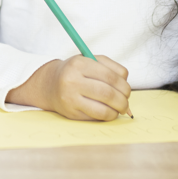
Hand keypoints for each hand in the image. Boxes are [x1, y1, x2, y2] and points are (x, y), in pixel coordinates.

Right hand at [6, 56, 132, 121]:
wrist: (50, 84)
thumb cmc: (76, 72)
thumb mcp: (91, 61)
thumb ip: (112, 69)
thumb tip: (127, 91)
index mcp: (79, 64)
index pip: (110, 76)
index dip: (124, 85)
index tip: (127, 90)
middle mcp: (72, 81)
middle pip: (108, 94)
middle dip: (123, 100)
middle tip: (125, 102)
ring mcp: (70, 98)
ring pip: (103, 109)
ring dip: (117, 111)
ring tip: (119, 108)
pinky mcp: (71, 113)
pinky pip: (96, 117)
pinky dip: (107, 116)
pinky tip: (108, 111)